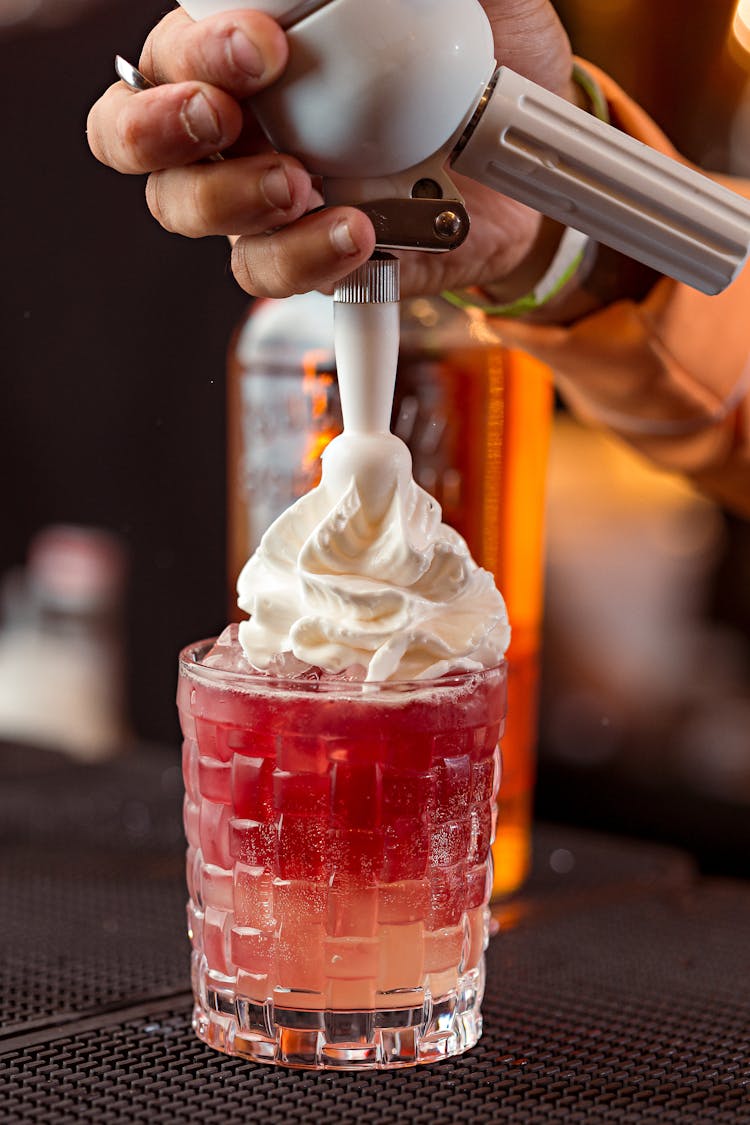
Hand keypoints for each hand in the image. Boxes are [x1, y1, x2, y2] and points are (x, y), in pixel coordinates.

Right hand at [87, 2, 573, 298]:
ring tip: (299, 186)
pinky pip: (277, 275)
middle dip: (166, 128)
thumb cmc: (483, 56)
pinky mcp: (316, 260)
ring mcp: (272, 202)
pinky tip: (358, 234)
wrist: (535, 148)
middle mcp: (242, 130)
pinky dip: (308, 259)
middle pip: (141, 143)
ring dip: (233, 202)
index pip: (170, 55)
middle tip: (225, 117)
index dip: (192, 54)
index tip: (262, 46)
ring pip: (196, 216)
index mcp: (247, 56)